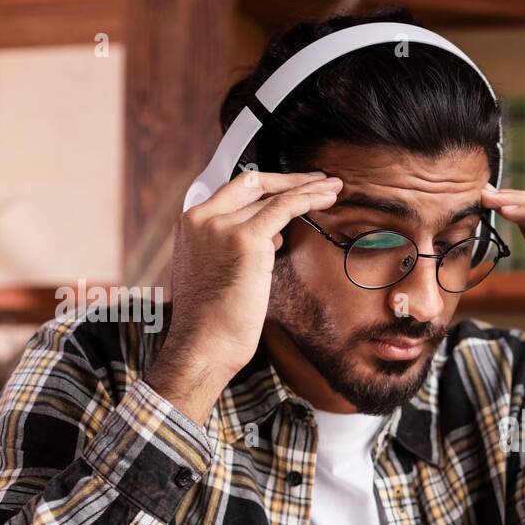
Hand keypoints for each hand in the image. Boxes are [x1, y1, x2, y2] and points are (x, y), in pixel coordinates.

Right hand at [151, 170, 343, 423]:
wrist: (204, 345)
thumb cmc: (213, 322)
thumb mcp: (218, 273)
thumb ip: (238, 247)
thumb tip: (271, 235)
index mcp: (190, 223)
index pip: (232, 191)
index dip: (265, 186)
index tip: (288, 186)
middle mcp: (201, 217)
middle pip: (251, 183)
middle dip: (288, 179)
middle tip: (317, 179)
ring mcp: (222, 225)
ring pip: (273, 194)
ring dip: (307, 187)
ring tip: (334, 187)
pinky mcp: (245, 239)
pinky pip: (284, 208)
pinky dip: (308, 198)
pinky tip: (328, 198)